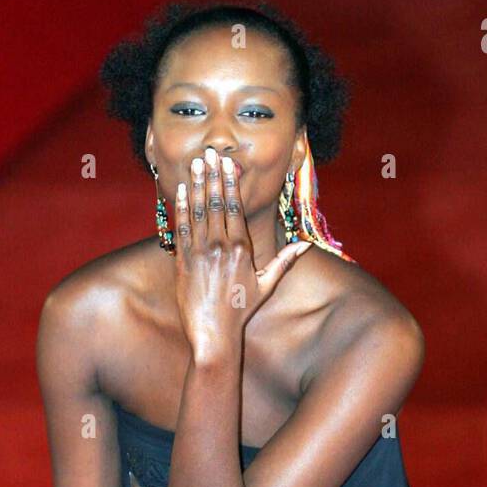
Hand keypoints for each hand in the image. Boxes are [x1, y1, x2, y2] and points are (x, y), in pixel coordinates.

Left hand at [173, 146, 312, 361]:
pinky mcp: (183, 261)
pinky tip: (182, 189)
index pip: (235, 207)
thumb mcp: (266, 285)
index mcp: (242, 249)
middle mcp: (221, 246)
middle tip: (210, 153)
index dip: (230, 183)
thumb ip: (284, 261)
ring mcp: (200, 253)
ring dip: (197, 185)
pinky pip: (182, 228)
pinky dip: (181, 207)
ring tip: (196, 163)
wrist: (214, 333)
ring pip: (198, 211)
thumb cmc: (241, 310)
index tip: (228, 164)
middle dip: (213, 176)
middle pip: (216, 203)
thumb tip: (305, 246)